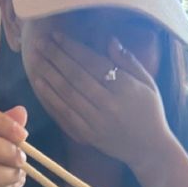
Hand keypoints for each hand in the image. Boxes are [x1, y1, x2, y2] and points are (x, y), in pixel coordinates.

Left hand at [30, 33, 173, 171]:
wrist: (150, 150)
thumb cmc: (150, 113)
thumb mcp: (148, 83)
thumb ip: (128, 61)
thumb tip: (109, 41)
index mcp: (125, 89)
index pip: (93, 63)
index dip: (73, 48)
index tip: (57, 36)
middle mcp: (109, 105)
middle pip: (76, 77)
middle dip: (56, 58)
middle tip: (40, 44)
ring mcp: (97, 122)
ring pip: (68, 95)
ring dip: (49, 75)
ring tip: (36, 60)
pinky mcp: (89, 136)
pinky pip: (66, 115)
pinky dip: (52, 99)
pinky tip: (41, 85)